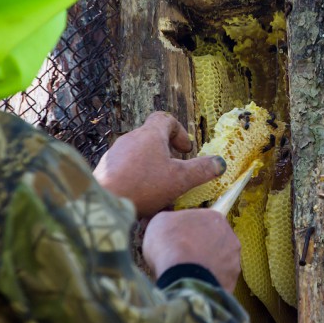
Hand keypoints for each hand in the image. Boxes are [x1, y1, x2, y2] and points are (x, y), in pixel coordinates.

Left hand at [93, 112, 225, 217]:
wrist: (104, 201)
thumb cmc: (143, 186)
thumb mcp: (180, 179)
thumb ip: (202, 170)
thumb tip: (220, 163)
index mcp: (150, 135)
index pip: (165, 119)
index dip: (179, 131)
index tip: (186, 150)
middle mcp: (130, 139)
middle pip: (152, 139)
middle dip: (167, 156)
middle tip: (176, 173)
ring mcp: (115, 154)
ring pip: (140, 158)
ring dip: (153, 171)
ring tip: (160, 194)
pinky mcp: (106, 170)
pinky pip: (127, 172)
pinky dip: (138, 182)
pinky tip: (143, 204)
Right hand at [142, 209, 240, 292]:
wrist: (180, 275)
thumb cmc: (169, 243)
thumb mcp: (160, 221)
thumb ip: (172, 220)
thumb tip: (172, 226)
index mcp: (215, 217)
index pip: (204, 221)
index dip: (190, 230)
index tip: (180, 238)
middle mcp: (230, 237)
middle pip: (215, 241)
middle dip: (201, 247)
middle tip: (184, 255)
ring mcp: (234, 261)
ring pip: (219, 262)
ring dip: (207, 265)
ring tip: (188, 272)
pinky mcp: (231, 281)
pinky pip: (218, 280)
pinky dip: (208, 282)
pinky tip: (194, 284)